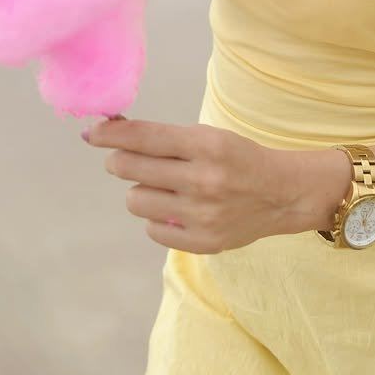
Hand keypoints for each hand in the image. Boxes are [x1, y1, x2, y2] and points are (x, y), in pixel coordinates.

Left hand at [81, 115, 304, 253]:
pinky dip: (157, 218)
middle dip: (119, 161)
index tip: (91, 133)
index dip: (111, 134)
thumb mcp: (209, 136)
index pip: (144, 137)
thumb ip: (164, 138)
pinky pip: (152, 230)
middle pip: (131, 169)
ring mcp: (203, 214)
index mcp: (206, 144)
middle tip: (123, 160)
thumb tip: (111, 131)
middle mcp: (203, 179)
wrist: (282, 193)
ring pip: (135, 201)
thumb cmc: (238, 158)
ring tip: (162, 187)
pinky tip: (175, 210)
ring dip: (140, 191)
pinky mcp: (203, 242)